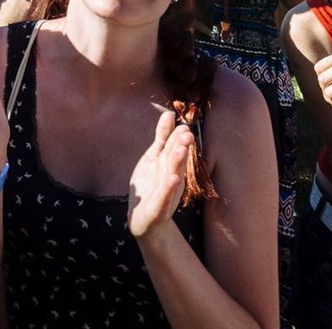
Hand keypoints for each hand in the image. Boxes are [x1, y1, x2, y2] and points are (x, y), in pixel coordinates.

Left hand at [127, 109, 196, 241]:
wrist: (144, 219)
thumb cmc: (151, 185)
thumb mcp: (154, 158)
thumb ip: (162, 137)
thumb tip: (169, 113)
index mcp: (168, 163)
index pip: (173, 147)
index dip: (177, 137)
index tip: (184, 126)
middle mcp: (170, 175)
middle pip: (176, 159)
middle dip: (181, 147)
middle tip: (187, 134)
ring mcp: (166, 191)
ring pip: (173, 174)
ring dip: (177, 163)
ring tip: (181, 150)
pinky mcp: (159, 207)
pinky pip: (164, 196)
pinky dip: (169, 187)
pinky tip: (173, 179)